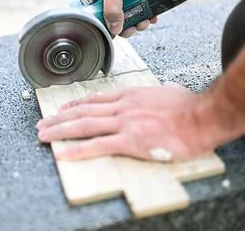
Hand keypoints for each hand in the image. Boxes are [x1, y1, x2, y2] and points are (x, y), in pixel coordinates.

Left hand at [36, 83, 216, 161]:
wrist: (202, 116)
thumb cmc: (189, 107)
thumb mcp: (169, 92)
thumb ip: (160, 92)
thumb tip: (164, 90)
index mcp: (131, 96)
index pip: (95, 100)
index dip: (75, 105)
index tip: (62, 109)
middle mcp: (123, 107)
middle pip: (83, 112)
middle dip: (59, 118)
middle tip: (42, 124)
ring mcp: (125, 123)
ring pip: (84, 126)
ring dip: (60, 131)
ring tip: (44, 136)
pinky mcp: (131, 141)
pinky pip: (98, 145)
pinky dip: (78, 150)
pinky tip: (64, 154)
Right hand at [84, 0, 157, 37]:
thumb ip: (112, 9)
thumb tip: (114, 30)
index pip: (98, 20)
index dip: (108, 27)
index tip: (120, 30)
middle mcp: (106, 1)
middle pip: (115, 23)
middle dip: (128, 27)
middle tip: (136, 26)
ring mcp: (121, 1)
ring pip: (129, 20)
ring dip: (139, 23)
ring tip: (145, 21)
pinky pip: (139, 14)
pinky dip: (146, 17)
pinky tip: (151, 16)